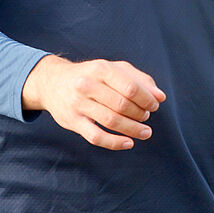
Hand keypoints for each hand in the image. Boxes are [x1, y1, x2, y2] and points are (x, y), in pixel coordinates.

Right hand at [22, 55, 163, 149]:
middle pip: (122, 105)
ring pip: (111, 121)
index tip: (154, 106)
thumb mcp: (114, 69)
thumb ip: (139, 80)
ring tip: (145, 132)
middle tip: (146, 117)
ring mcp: (78, 104)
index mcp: (101, 69)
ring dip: (132, 129)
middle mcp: (87, 85)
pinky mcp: (72, 121)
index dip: (147, 99)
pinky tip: (128, 143)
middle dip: (140, 114)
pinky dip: (115, 142)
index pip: (131, 88)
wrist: (53, 83)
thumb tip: (160, 97)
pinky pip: (96, 137)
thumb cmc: (91, 75)